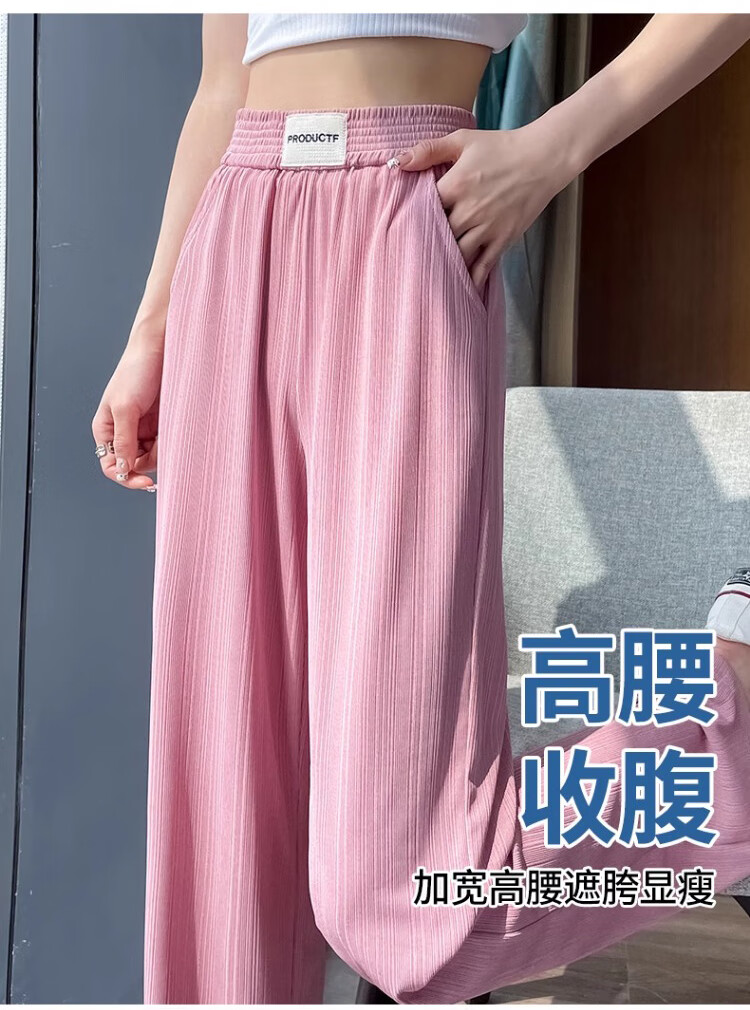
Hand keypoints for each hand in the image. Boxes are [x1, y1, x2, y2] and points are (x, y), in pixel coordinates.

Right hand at [92, 324, 162, 490]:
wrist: (161, 348)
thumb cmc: (136, 371)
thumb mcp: (126, 408)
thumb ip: (123, 440)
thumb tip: (122, 469)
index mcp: (106, 429)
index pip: (111, 465)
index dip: (126, 476)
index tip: (145, 482)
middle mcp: (124, 432)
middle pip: (135, 465)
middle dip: (149, 462)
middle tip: (163, 451)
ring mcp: (143, 429)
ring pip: (153, 457)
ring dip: (163, 451)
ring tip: (170, 431)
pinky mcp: (162, 424)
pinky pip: (166, 444)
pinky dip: (172, 443)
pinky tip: (177, 431)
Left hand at [397, 122, 575, 289]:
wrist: (542, 159)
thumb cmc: (501, 147)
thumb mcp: (463, 140)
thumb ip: (429, 150)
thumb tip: (398, 162)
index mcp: (456, 184)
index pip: (424, 209)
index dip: (412, 219)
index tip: (402, 227)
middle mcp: (470, 210)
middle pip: (439, 236)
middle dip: (427, 245)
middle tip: (411, 256)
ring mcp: (488, 227)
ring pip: (458, 254)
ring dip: (445, 264)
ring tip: (431, 274)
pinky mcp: (503, 238)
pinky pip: (483, 266)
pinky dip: (471, 278)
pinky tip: (460, 289)